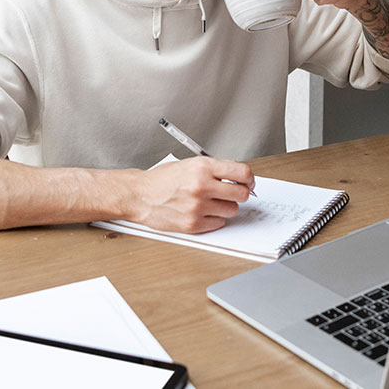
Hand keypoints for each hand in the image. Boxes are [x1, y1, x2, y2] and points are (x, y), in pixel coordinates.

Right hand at [126, 156, 254, 233]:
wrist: (140, 195)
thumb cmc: (162, 180)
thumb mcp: (189, 164)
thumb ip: (214, 169)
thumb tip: (238, 175)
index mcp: (202, 167)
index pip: (242, 172)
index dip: (249, 179)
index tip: (248, 182)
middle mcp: (201, 186)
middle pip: (241, 194)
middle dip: (239, 193)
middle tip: (232, 193)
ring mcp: (197, 206)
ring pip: (232, 210)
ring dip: (226, 207)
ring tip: (212, 202)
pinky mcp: (193, 224)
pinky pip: (219, 223)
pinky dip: (214, 219)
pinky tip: (202, 212)